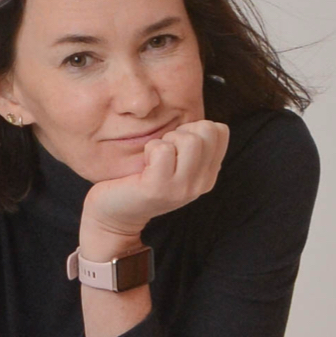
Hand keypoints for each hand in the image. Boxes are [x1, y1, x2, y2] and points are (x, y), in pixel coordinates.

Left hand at [81, 120, 229, 237]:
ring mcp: (182, 188)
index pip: (220, 130)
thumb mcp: (176, 163)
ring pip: (189, 139)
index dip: (195, 127)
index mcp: (208, 175)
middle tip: (163, 151)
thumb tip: (203, 121)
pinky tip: (143, 165)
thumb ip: (192, 146)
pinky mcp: (159, 188)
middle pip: (207, 130)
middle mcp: (202, 184)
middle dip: (181, 131)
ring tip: (153, 158)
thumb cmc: (142, 179)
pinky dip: (149, 150)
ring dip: (165, 140)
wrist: (115, 215)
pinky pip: (162, 149)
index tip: (176, 144)